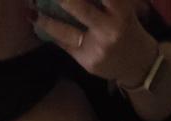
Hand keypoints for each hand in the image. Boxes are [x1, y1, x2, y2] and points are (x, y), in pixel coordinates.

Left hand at [28, 0, 158, 85]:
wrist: (139, 64)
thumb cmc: (128, 28)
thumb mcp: (124, 8)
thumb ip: (105, 1)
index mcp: (121, 10)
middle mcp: (110, 28)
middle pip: (80, 8)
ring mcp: (97, 47)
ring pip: (66, 31)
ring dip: (46, 19)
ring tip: (31, 10)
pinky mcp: (88, 62)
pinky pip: (65, 45)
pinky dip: (51, 33)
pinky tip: (39, 23)